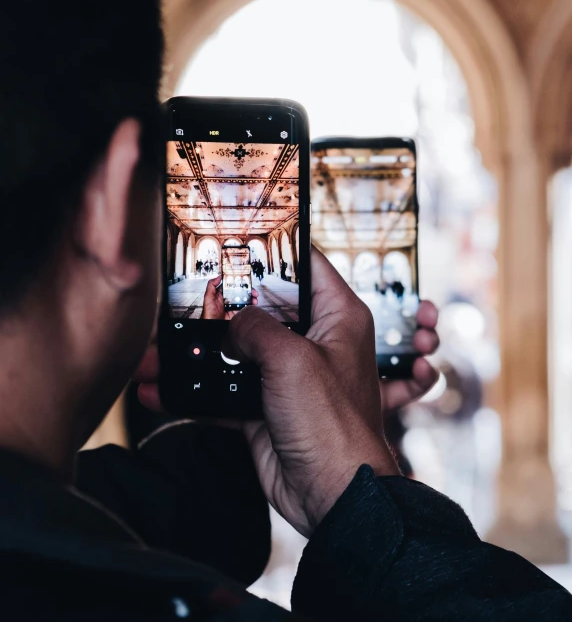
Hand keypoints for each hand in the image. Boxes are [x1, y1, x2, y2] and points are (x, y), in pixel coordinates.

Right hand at [136, 253, 438, 536]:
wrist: (334, 496)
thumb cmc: (334, 426)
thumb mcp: (293, 360)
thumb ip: (256, 329)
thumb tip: (231, 321)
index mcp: (337, 317)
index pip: (307, 264)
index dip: (274, 248)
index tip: (238, 237)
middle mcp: (312, 341)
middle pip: (261, 307)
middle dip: (220, 304)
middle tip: (183, 295)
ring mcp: (286, 374)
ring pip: (236, 350)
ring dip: (197, 352)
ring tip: (157, 350)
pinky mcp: (264, 406)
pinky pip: (223, 390)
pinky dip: (193, 391)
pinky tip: (159, 389)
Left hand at [201, 275, 257, 320]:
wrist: (212, 327)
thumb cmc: (208, 314)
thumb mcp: (208, 298)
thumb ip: (211, 286)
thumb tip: (218, 276)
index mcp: (222, 295)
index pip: (231, 286)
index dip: (238, 283)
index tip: (244, 280)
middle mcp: (228, 300)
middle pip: (240, 292)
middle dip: (248, 290)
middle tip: (252, 290)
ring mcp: (233, 306)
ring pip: (244, 300)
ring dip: (251, 297)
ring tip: (254, 298)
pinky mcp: (236, 313)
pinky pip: (245, 308)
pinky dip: (250, 306)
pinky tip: (253, 304)